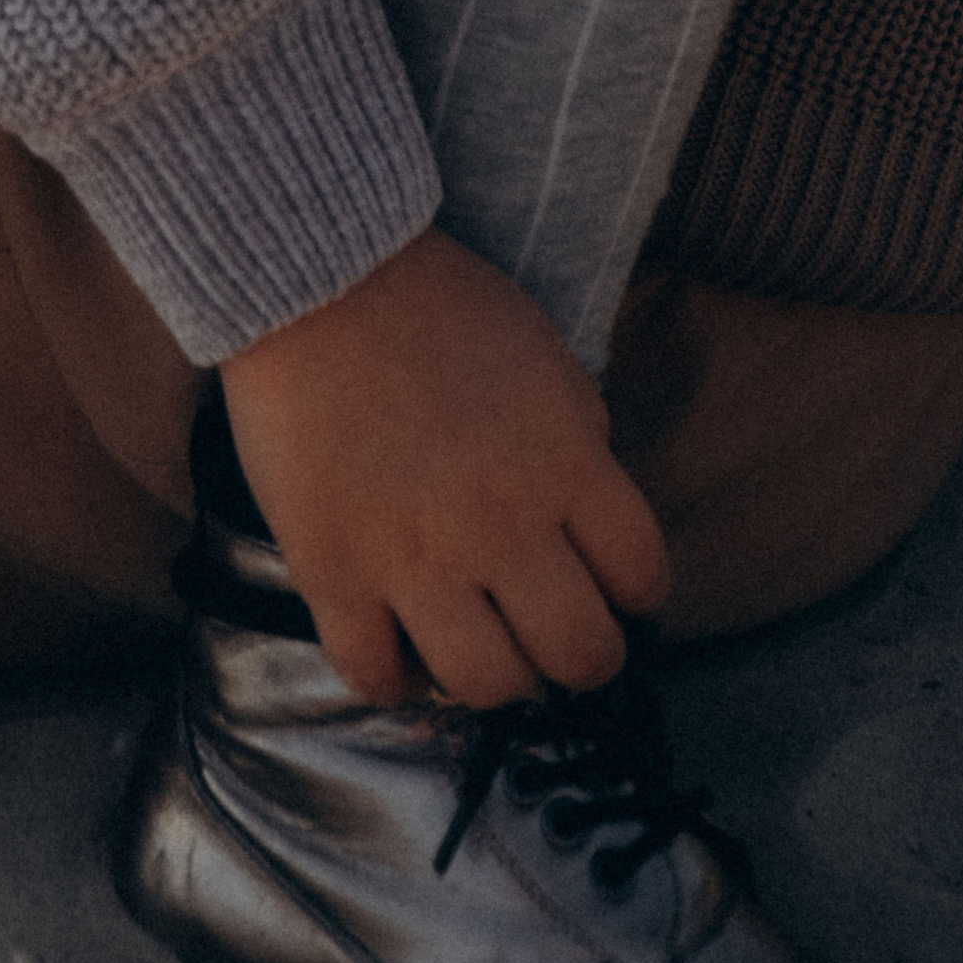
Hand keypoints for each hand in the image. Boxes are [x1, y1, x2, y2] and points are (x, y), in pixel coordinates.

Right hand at [219, 226, 669, 710]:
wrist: (320, 276)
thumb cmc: (437, 305)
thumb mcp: (544, 358)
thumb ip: (579, 440)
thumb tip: (591, 522)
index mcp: (565, 463)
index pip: (642, 578)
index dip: (633, 596)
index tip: (611, 592)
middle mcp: (502, 523)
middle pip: (579, 653)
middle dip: (577, 655)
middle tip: (551, 635)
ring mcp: (416, 557)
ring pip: (488, 686)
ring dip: (493, 675)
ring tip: (479, 644)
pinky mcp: (335, 572)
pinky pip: (376, 676)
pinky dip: (396, 679)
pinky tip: (402, 647)